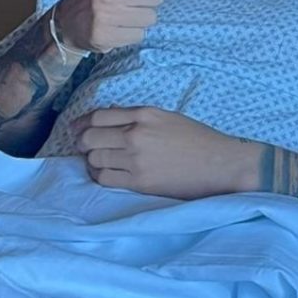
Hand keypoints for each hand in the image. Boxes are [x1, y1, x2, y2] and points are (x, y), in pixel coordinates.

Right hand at [52, 0, 162, 53]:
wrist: (67, 22)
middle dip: (145, 0)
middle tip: (128, 0)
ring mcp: (104, 15)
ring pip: (149, 18)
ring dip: (139, 18)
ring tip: (123, 14)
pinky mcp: (105, 36)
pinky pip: (138, 35)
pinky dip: (130, 33)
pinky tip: (117, 27)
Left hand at [72, 106, 263, 198]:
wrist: (221, 164)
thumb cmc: (198, 139)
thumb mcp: (167, 117)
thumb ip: (137, 117)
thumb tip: (108, 121)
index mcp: (144, 114)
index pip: (99, 116)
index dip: (81, 123)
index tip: (76, 129)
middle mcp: (136, 134)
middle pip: (90, 138)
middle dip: (81, 143)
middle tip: (82, 147)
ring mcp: (136, 159)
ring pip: (94, 159)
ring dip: (90, 160)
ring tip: (95, 162)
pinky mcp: (139, 182)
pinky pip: (105, 178)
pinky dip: (99, 175)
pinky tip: (104, 174)